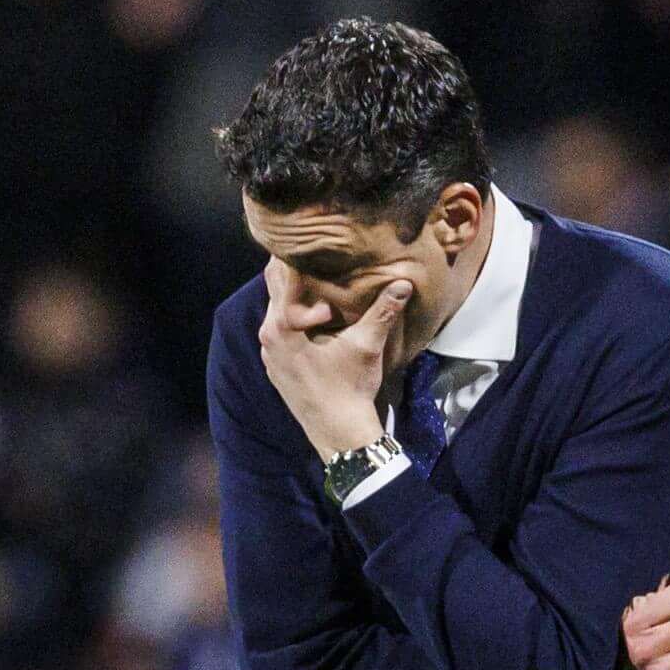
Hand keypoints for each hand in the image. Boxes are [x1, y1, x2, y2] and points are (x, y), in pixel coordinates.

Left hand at [257, 259, 405, 459]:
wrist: (338, 434)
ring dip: (295, 293)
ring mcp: (267, 352)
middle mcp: (267, 335)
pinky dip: (293, 315)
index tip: (312, 235)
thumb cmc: (349, 389)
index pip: (282, 274)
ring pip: (276, 308)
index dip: (297, 252)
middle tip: (318, 249)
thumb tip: (403, 282)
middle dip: (295, 269)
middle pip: (275, 288)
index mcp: (281, 325)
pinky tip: (314, 311)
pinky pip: (278, 328)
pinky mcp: (274, 365)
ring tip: (318, 275)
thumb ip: (382, 310)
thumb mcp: (366, 345)